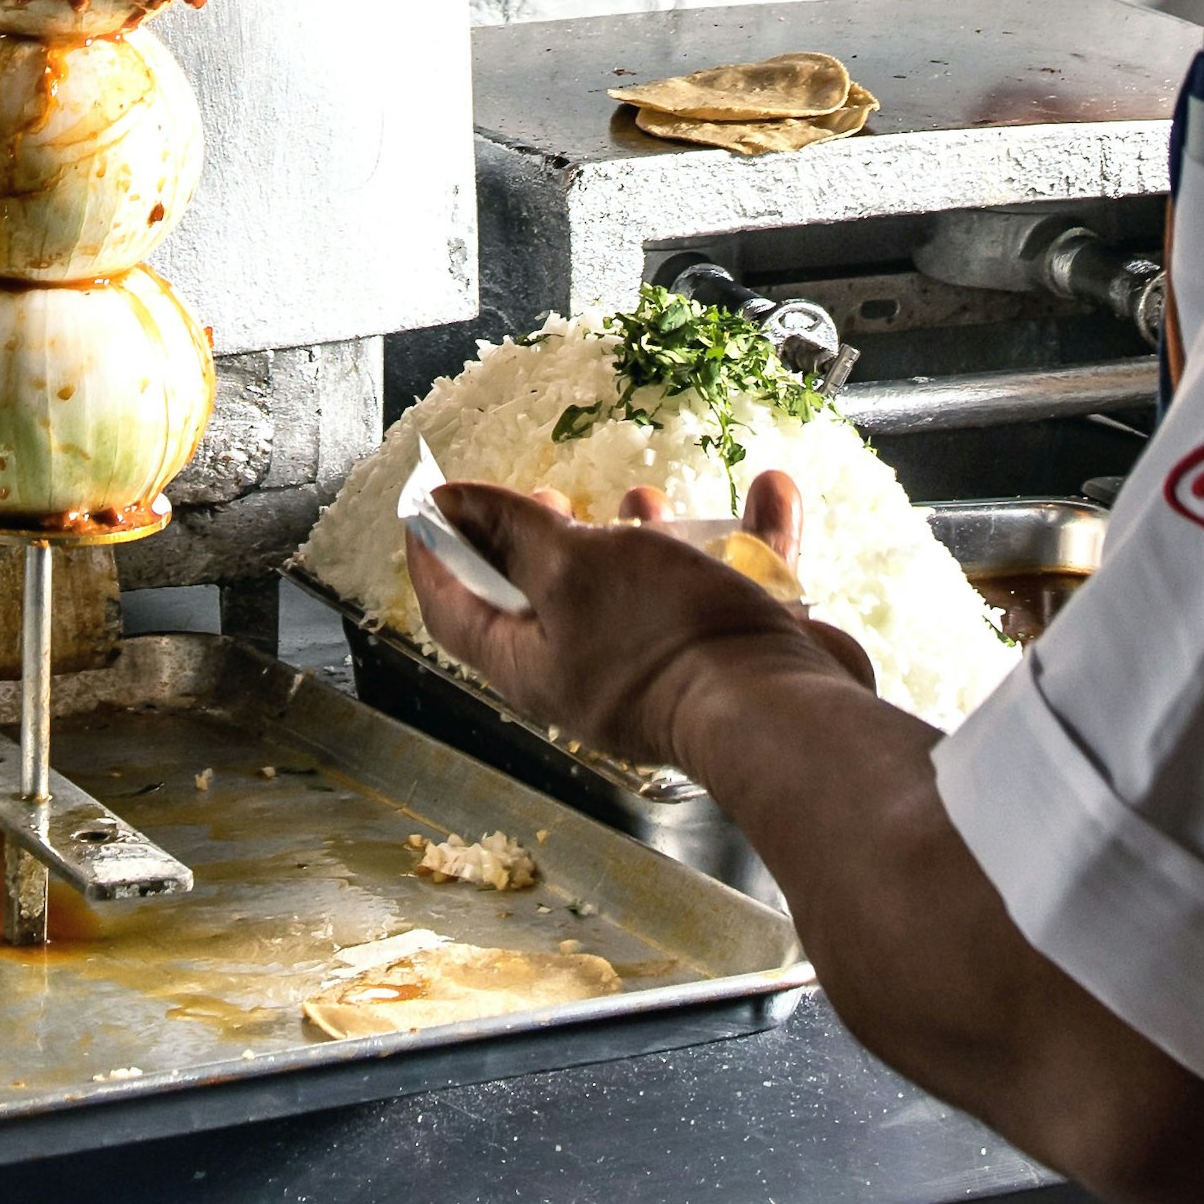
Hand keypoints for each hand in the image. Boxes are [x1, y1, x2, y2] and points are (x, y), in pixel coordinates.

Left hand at [405, 470, 871, 772]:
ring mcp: (663, 663)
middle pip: (551, 599)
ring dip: (646, 536)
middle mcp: (591, 670)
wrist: (779, 709)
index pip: (457, 609)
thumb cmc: (664, 642)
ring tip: (645, 496)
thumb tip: (450, 504)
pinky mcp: (728, 652)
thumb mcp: (573, 567)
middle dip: (547, 540)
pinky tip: (769, 494)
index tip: (424, 507)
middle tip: (547, 496)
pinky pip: (730, 582)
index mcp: (534, 662)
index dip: (434, 557)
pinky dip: (747, 538)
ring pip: (645, 587)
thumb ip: (516, 530)